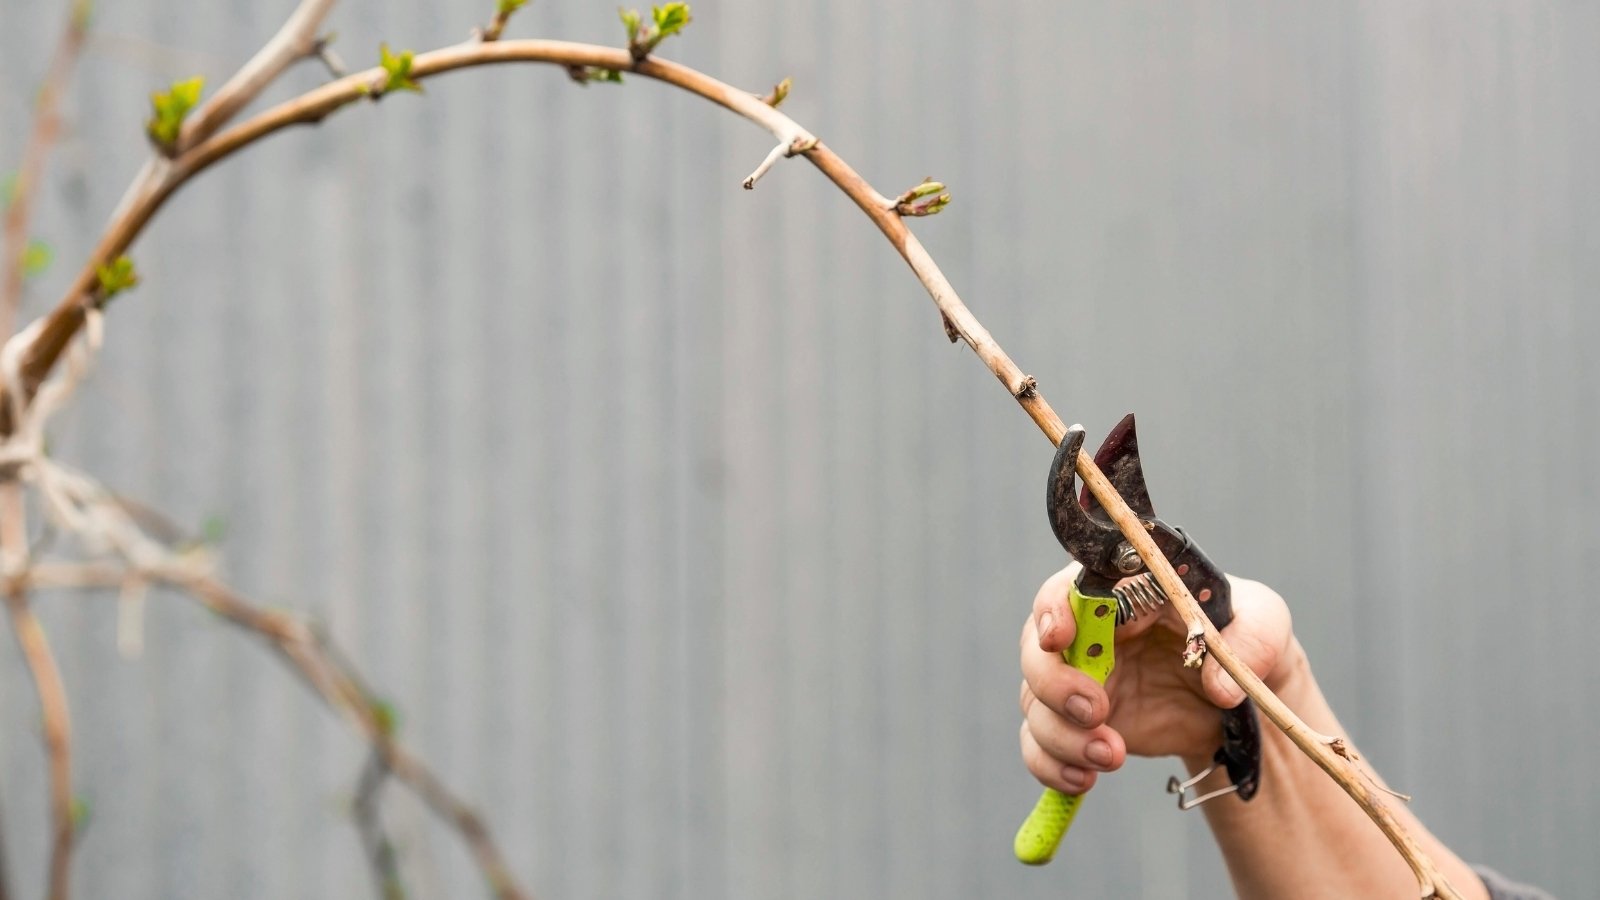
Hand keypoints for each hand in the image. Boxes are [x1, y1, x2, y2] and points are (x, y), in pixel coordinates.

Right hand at [1019, 564, 1296, 794]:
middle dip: (1054, 683)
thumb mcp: (1265, 624)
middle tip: (1094, 710)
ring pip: (1034, 704)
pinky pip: (1041, 748)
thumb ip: (1251, 641)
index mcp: (1121, 593)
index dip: (1053, 610)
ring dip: (1061, 735)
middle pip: (1036, 650)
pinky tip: (1085, 779)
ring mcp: (1078, 682)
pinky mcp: (1079, 727)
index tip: (1061, 637)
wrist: (1237, 699)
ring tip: (1110, 756)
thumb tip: (1219, 685)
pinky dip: (1052, 766)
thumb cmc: (1241, 638)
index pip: (1067, 589)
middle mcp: (1087, 634)